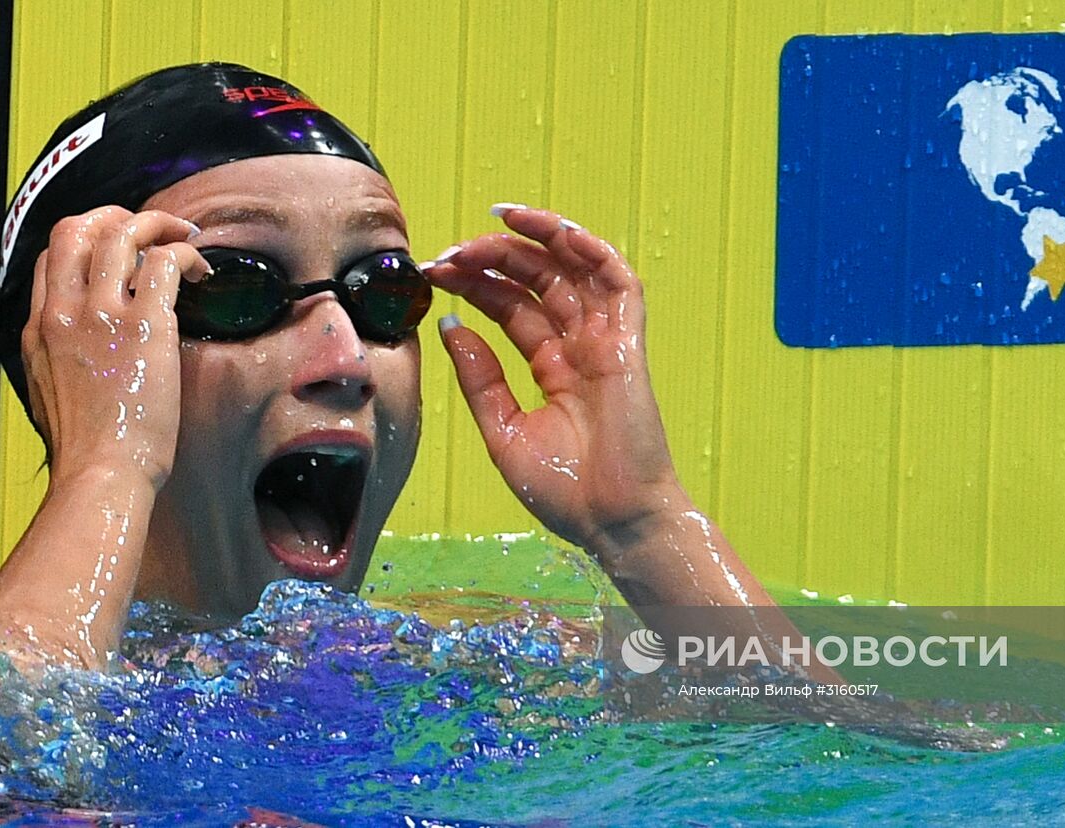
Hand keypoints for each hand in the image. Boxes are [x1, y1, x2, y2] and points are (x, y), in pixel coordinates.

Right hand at [22, 207, 209, 488]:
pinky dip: (186, 255)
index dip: (86, 242)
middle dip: (114, 215)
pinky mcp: (145, 325)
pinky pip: (164, 263)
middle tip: (150, 227)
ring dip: (157, 225)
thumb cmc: (88, 450)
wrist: (101, 472)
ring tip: (184, 237)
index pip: (50, 259)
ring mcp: (102, 315)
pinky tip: (202, 270)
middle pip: (75, 230)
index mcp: (40, 329)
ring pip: (121, 235)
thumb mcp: (51, 397)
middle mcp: (65, 312)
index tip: (118, 249)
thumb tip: (83, 355)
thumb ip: (62, 362)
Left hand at [425, 206, 686, 555]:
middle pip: (539, 282)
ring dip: (539, 239)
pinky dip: (593, 250)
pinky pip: (620, 284)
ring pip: (576, 271)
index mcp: (553, 369)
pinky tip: (556, 231)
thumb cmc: (566, 492)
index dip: (477, 284)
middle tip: (451, 253)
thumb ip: (479, 378)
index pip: (514, 309)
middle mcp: (580, 349)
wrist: (613, 523)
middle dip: (495, 259)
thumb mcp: (502, 430)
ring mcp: (606, 345)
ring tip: (496, 221)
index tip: (436, 273)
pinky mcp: (628, 347)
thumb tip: (451, 326)